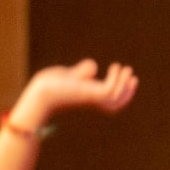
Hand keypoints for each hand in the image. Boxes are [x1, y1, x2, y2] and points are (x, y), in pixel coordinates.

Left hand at [11, 58, 138, 133]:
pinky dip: (115, 80)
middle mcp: (90, 100)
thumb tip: (93, 66)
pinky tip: (113, 67)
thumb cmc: (48, 86)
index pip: (110, 100)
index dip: (122, 92)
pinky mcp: (86, 93)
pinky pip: (109, 91)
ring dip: (123, 85)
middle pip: (116, 103)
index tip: (130, 78)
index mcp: (88, 97)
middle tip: (133, 75)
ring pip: (115, 99)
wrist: (37, 94)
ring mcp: (89, 97)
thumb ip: (81, 73)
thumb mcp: (68, 76)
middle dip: (127, 91)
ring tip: (124, 68)